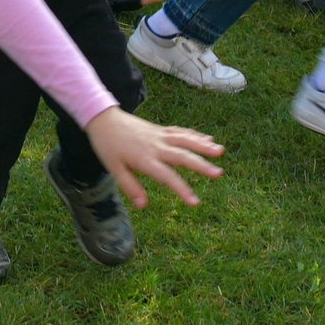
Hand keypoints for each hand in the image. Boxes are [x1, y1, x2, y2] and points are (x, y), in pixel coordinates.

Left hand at [83, 106, 222, 208]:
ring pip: (185, 140)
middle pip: (182, 156)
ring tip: (220, 151)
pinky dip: (195, 136)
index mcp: (144, 159)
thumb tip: (143, 205)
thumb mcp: (114, 169)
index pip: (167, 176)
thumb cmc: (108, 147)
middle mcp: (156, 146)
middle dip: (201, 165)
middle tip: (218, 173)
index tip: (195, 202)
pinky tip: (208, 139)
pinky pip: (180, 132)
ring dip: (203, 146)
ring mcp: (160, 136)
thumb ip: (130, 186)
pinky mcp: (160, 130)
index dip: (182, 189)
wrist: (103, 119)